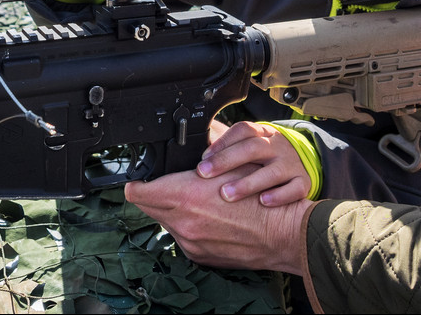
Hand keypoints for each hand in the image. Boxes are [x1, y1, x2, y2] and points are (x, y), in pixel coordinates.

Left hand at [125, 168, 312, 273]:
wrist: (282, 235)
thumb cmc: (259, 199)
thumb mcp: (226, 168)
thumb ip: (195, 166)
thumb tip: (178, 163)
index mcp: (183, 196)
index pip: (138, 193)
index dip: (137, 184)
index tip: (138, 180)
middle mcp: (182, 223)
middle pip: (148, 208)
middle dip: (154, 196)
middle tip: (168, 185)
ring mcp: (189, 243)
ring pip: (166, 222)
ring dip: (173, 211)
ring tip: (194, 201)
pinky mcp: (199, 256)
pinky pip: (182, 237)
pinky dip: (188, 226)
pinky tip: (206, 218)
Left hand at [199, 121, 312, 205]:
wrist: (301, 165)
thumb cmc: (264, 158)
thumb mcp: (247, 146)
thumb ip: (223, 146)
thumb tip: (189, 150)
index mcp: (261, 133)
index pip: (242, 130)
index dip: (222, 142)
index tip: (202, 158)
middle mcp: (276, 146)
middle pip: (252, 148)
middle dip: (226, 161)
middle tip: (203, 174)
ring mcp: (291, 164)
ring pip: (273, 170)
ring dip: (248, 182)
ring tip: (227, 194)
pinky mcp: (303, 183)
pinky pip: (294, 189)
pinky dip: (279, 196)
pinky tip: (263, 202)